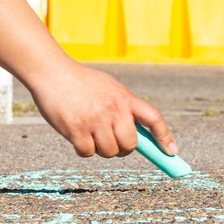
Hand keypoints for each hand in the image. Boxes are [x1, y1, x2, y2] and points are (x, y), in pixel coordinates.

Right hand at [31, 61, 177, 159]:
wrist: (51, 71)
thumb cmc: (80, 81)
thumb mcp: (109, 88)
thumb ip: (122, 107)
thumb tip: (135, 135)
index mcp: (124, 97)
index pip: (153, 118)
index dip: (164, 136)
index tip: (171, 152)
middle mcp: (113, 109)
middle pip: (130, 145)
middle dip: (122, 149)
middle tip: (112, 142)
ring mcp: (95, 120)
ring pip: (108, 152)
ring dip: (100, 149)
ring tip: (89, 132)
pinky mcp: (76, 129)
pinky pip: (87, 153)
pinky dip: (82, 149)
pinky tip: (75, 134)